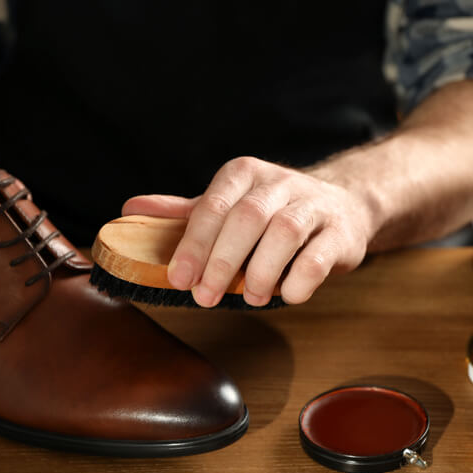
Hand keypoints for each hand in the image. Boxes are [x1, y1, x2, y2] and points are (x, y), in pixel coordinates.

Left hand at [122, 156, 374, 306]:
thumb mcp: (228, 204)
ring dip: (262, 271)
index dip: (194, 243)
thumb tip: (129, 210)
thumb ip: (185, 212)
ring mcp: (313, 205)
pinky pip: (320, 255)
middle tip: (206, 297)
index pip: (214, 205)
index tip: (178, 277)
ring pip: (285, 232)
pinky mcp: (340, 232)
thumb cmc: (273, 211)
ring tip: (252, 298)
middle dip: (222, 261)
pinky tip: (288, 295)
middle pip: (247, 218)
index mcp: (244, 174)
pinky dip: (301, 279)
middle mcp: (279, 183)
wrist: (343, 205)